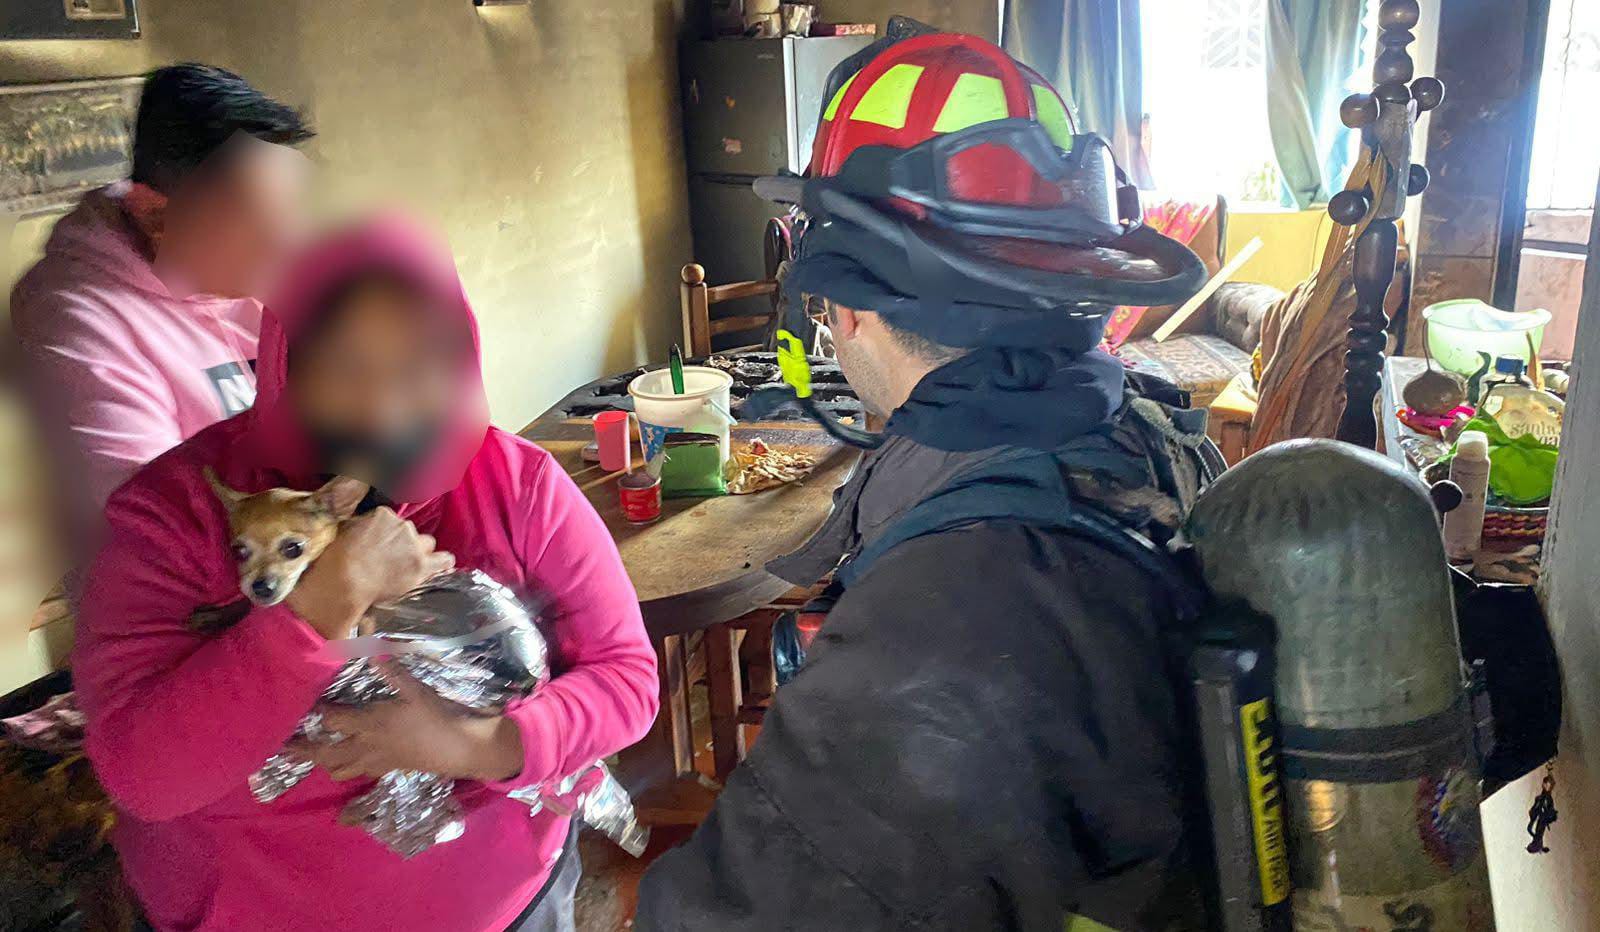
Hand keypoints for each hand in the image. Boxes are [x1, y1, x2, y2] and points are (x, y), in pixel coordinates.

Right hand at [287, 507, 453, 638]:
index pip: (391, 520)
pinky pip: (442, 560)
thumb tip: (365, 524)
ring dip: (419, 552)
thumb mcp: (345, 530)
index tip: (379, 544)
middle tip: (390, 557)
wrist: (345, 580)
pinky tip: (442, 565)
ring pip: (426, 544)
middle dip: (402, 543)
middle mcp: (403, 526)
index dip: (385, 534)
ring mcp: (414, 546)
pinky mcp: (422, 565)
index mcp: (384, 515)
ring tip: (410, 564)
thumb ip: (361, 524)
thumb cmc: (338, 559)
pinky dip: (442, 562)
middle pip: (409, 532)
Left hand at [290, 661, 523, 782]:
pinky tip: (347, 760)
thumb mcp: (416, 690)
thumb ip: (392, 671)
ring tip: (312, 754)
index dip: (318, 710)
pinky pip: (358, 773)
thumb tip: (374, 646)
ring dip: (323, 762)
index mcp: (370, 724)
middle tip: (284, 746)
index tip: (306, 701)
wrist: (460, 748)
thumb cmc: (437, 716)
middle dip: (303, 750)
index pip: (332, 719)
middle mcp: (366, 746)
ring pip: (339, 769)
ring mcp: (375, 761)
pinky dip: (346, 768)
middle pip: (325, 754)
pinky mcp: (387, 769)